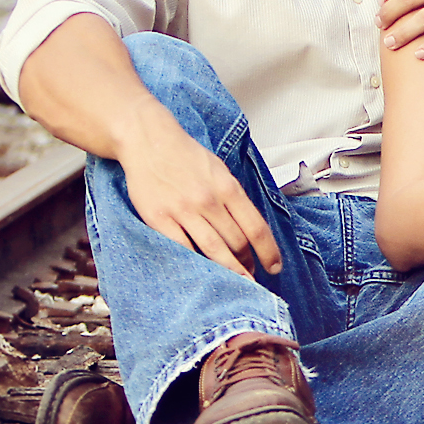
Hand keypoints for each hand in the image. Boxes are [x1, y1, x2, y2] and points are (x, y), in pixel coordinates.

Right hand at [113, 107, 280, 277]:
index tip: (274, 267)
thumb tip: (252, 230)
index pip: (256, 228)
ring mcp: (183, 210)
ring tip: (237, 283)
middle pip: (237, 243)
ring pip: (213, 251)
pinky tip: (203, 273)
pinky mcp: (159, 219)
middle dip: (248, 265)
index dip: (269, 253)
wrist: (149, 140)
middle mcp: (208, 200)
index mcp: (228, 187)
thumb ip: (235, 198)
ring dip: (229, 272)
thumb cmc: (186, 156)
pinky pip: (182, 249)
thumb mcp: (220, 170)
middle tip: (251, 277)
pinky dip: (196, 264)